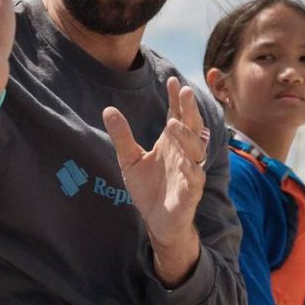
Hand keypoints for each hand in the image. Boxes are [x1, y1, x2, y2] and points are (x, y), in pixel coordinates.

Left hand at [103, 76, 209, 285]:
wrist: (158, 223)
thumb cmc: (148, 189)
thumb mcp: (130, 160)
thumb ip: (122, 136)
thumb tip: (108, 109)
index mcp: (172, 142)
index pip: (178, 115)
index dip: (177, 99)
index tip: (173, 81)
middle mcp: (184, 152)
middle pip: (192, 125)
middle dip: (189, 108)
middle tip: (184, 90)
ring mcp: (190, 170)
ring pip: (196, 148)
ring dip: (187, 136)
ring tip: (173, 124)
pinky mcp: (192, 191)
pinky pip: (195, 176)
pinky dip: (190, 167)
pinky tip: (183, 161)